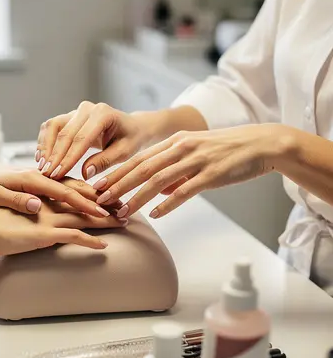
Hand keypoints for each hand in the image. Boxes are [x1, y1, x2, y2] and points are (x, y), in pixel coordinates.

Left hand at [0, 158, 113, 216]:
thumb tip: (38, 205)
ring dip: (91, 195)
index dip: (83, 204)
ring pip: (71, 186)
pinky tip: (88, 199)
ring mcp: (39, 178)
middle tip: (119, 209)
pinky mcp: (36, 182)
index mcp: (30, 179)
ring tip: (111, 204)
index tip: (102, 213)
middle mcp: (38, 176)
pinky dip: (78, 192)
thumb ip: (16, 200)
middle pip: (73, 187)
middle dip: (97, 198)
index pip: (63, 192)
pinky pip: (61, 187)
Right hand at [0, 199, 127, 255]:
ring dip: (105, 220)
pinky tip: (103, 246)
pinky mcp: (44, 233)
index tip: (108, 194)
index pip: (72, 189)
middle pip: (83, 200)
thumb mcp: (13, 209)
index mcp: (40, 193)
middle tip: (126, 206)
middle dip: (106, 203)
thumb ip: (28, 207)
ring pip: (84, 217)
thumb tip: (37, 209)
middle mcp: (48, 202)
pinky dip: (90, 241)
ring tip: (124, 223)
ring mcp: (48, 218)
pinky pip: (73, 237)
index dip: (91, 192)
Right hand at [37, 101, 150, 181]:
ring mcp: (76, 111)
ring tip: (42, 166)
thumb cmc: (130, 140)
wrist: (132, 128)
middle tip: (47, 174)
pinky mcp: (68, 117)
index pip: (81, 138)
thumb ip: (104, 161)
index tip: (58, 174)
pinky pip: (51, 127)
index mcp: (103, 114)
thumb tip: (84, 173)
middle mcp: (87, 108)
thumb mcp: (124, 152)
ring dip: (45, 147)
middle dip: (54, 155)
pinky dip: (44, 141)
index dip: (68, 158)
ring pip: (53, 126)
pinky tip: (41, 158)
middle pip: (64, 132)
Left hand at [89, 125, 279, 219]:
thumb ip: (173, 171)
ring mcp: (196, 160)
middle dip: (117, 185)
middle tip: (98, 200)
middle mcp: (181, 148)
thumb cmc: (226, 152)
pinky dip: (167, 203)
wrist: (262, 144)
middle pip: (142, 168)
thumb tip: (156, 193)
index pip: (137, 159)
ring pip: (158, 180)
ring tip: (120, 212)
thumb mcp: (194, 154)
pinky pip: (184, 190)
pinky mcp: (211, 173)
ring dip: (136, 197)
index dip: (115, 173)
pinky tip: (154, 214)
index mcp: (174, 142)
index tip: (96, 186)